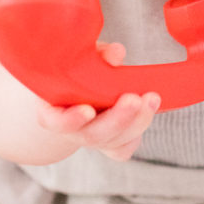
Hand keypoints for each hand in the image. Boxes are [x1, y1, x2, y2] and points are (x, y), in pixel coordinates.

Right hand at [34, 41, 159, 160]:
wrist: (70, 91)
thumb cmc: (74, 70)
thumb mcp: (81, 57)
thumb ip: (96, 55)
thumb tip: (116, 53)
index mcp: (51, 108)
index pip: (56, 121)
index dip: (72, 119)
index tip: (88, 110)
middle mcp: (69, 129)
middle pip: (92, 134)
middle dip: (118, 119)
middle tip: (135, 99)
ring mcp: (89, 138)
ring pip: (112, 141)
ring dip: (136, 121)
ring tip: (152, 98)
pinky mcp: (107, 144)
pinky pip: (122, 149)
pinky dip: (136, 135)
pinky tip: (147, 113)